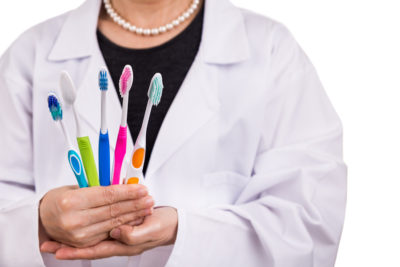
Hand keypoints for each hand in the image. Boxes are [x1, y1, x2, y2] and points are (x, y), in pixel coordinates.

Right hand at [39, 184, 153, 247]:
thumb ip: (99, 186)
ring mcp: (79, 235)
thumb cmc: (60, 198)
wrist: (41, 220)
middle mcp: (74, 220)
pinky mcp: (83, 244)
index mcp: (71, 201)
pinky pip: (109, 233)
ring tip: (147, 207)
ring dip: (133, 215)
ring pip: (114, 223)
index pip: (107, 195)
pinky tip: (136, 218)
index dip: (127, 192)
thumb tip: (124, 180)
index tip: (142, 187)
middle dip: (135, 203)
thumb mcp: (76, 187)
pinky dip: (125, 225)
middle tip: (150, 197)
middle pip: (113, 210)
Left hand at [40, 207, 177, 259]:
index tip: (58, 252)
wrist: (174, 223)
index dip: (77, 251)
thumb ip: (135, 234)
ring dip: (73, 241)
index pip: (96, 249)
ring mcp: (120, 235)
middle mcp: (119, 242)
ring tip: (54, 241)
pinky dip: (87, 231)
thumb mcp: (153, 229)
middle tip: (48, 247)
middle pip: (90, 247)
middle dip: (69, 247)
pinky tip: (77, 229)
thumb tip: (116, 233)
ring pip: (92, 239)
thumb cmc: (165, 226)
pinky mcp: (122, 226)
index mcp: (125, 244)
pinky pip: (100, 231)